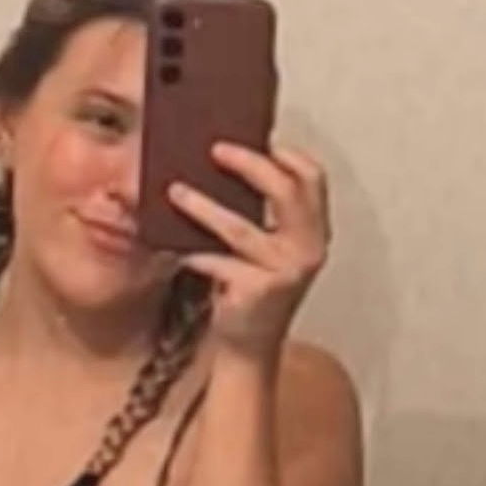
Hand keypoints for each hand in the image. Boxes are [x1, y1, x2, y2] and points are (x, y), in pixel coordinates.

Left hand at [167, 142, 330, 363]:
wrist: (248, 347)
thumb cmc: (252, 289)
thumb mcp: (265, 248)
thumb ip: (262, 214)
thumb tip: (224, 163)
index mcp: (315, 232)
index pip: (313, 179)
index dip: (287, 155)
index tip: (260, 139)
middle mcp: (308, 249)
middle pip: (286, 191)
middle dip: (249, 165)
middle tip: (215, 150)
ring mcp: (285, 271)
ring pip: (240, 227)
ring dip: (203, 206)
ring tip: (176, 192)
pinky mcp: (258, 290)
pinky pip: (218, 261)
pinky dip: (193, 252)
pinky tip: (170, 245)